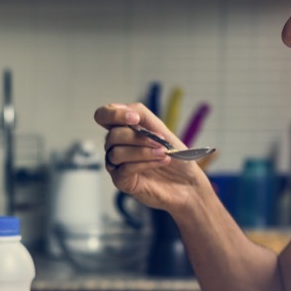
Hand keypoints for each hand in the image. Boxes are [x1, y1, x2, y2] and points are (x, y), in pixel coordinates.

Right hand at [94, 103, 209, 210]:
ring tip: (163, 153)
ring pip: (116, 152)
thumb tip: (124, 108)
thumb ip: (142, 115)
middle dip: (137, 137)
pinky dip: (145, 162)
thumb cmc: (175, 157)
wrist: (188, 182)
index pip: (103, 116)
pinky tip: (161, 161)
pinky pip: (125, 168)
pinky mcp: (121, 181)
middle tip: (160, 141)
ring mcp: (117, 165)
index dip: (113, 114)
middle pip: (112, 135)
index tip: (135, 119)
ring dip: (143, 151)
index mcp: (123, 130)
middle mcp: (116, 146)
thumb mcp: (161, 129)